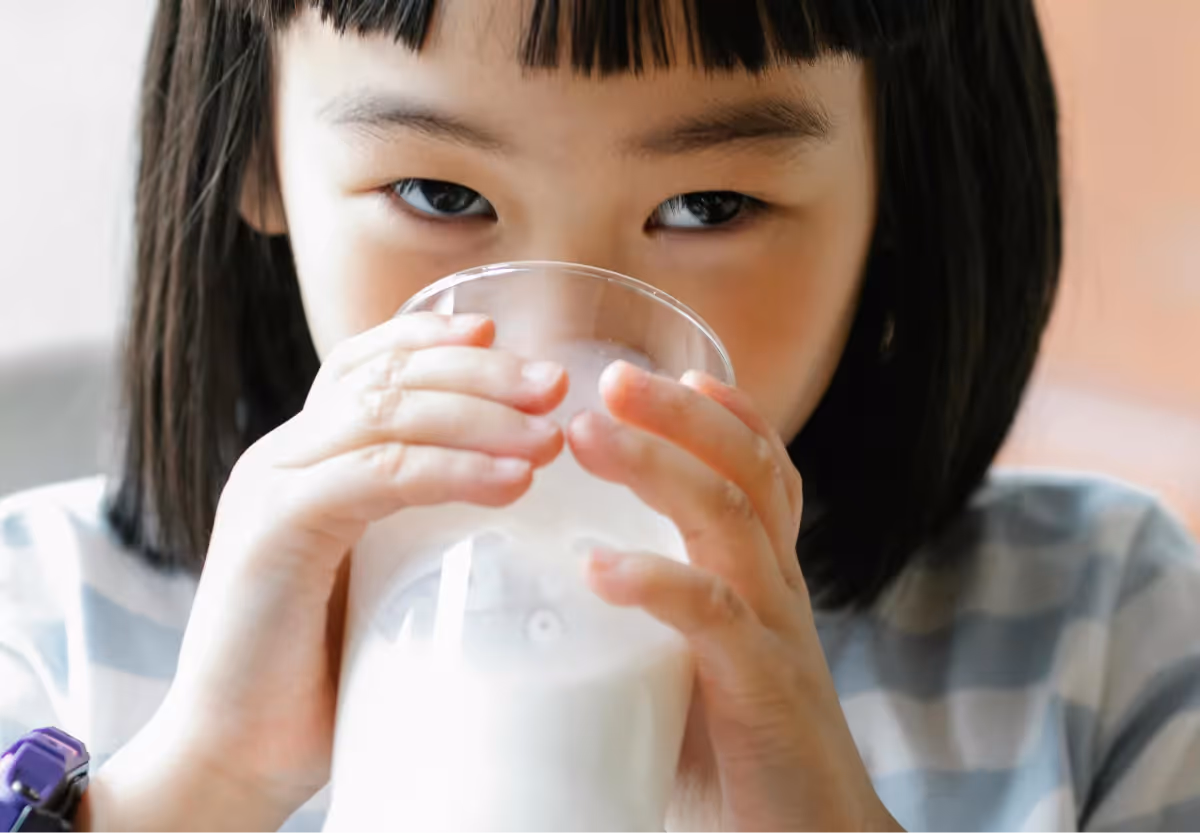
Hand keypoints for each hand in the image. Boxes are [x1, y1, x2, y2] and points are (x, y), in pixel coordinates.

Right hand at [85, 313, 566, 832]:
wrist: (233, 758)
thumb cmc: (321, 677)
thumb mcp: (376, 578)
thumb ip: (413, 527)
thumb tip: (511, 498)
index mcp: (302, 460)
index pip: (362, 364)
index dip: (429, 337)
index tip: (501, 337)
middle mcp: (280, 458)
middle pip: (385, 376)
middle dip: (479, 373)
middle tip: (554, 386)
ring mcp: (270, 488)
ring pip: (385, 414)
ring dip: (479, 416)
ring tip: (549, 436)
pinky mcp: (272, 533)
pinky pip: (377, 475)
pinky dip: (452, 471)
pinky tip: (511, 482)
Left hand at [568, 363, 901, 832]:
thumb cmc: (737, 753)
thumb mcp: (695, 663)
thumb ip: (650, 622)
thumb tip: (556, 592)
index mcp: (764, 579)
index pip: (762, 473)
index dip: (727, 414)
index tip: (674, 369)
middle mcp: (779, 590)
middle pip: (744, 470)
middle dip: (680, 414)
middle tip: (610, 377)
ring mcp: (777, 632)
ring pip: (728, 519)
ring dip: (656, 467)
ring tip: (588, 435)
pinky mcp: (762, 688)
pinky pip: (713, 615)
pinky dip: (655, 582)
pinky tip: (599, 568)